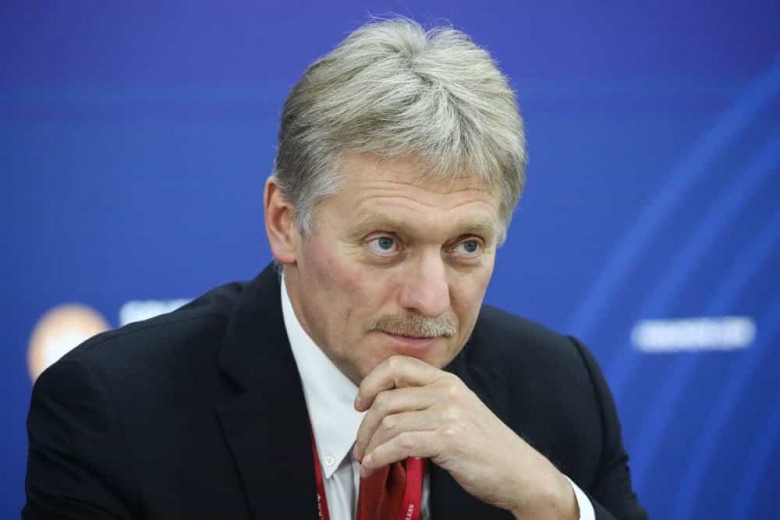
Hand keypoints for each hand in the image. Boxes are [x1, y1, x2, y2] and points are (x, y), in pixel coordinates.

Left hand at [353, 355, 577, 518]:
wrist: (520, 472)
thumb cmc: (486, 448)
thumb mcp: (457, 412)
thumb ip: (427, 403)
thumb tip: (385, 408)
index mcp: (447, 381)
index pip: (397, 365)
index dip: (370, 382)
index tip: (360, 403)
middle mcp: (446, 392)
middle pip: (386, 398)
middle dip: (364, 426)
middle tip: (361, 444)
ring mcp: (448, 414)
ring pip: (389, 422)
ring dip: (370, 446)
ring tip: (366, 461)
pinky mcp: (447, 439)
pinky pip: (399, 444)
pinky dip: (379, 457)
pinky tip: (374, 467)